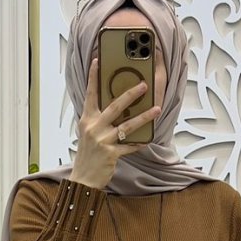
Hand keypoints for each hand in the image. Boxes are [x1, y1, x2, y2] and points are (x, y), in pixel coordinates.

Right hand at [69, 53, 161, 190]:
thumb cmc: (88, 155)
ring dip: (145, 117)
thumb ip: (100, 120)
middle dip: (131, 94)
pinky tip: (149, 139)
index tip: (97, 61)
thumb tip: (120, 108)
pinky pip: (130, 145)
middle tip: (144, 85)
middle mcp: (94, 128)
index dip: (93, 77)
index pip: (90, 94)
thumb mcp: (89, 134)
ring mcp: (102, 141)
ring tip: (157, 109)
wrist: (83, 179)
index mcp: (87, 120)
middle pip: (115, 106)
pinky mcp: (111, 154)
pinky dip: (140, 142)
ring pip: (128, 125)